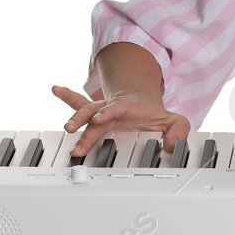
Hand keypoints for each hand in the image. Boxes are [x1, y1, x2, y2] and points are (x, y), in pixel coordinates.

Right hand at [51, 84, 190, 158]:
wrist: (144, 104)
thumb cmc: (155, 116)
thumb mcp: (174, 122)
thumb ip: (178, 131)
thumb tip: (171, 145)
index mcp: (130, 108)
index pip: (118, 108)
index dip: (109, 112)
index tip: (99, 119)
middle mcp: (113, 108)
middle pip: (97, 113)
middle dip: (85, 122)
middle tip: (73, 131)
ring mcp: (102, 109)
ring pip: (86, 111)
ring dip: (75, 118)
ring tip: (65, 126)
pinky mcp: (95, 113)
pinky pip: (78, 103)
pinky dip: (66, 97)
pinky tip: (55, 89)